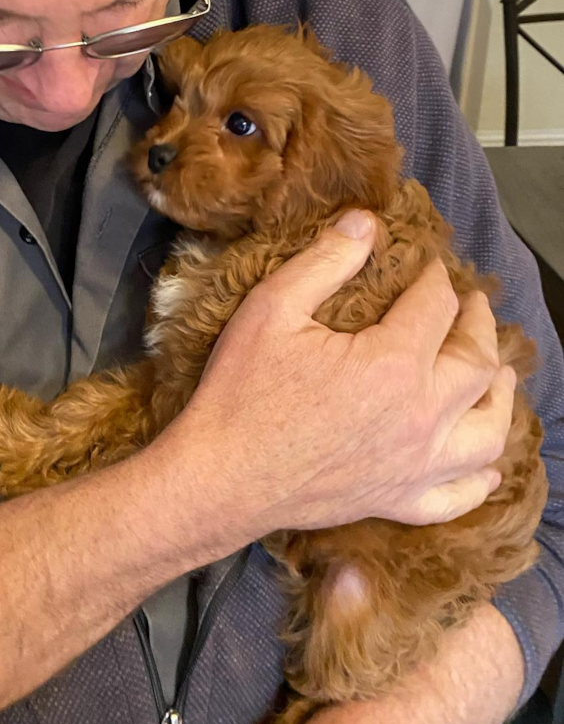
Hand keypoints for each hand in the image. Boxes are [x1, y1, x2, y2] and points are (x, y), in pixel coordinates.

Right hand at [156, 209, 514, 557]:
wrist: (221, 476)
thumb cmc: (241, 390)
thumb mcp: (271, 309)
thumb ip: (324, 261)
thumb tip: (365, 221)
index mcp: (393, 363)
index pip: (435, 307)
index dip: (435, 279)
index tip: (428, 267)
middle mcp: (422, 417)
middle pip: (477, 362)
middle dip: (478, 325)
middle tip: (471, 305)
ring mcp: (415, 466)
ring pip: (487, 431)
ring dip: (501, 396)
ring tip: (498, 374)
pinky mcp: (398, 502)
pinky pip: (459, 495)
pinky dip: (479, 479)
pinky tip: (484, 468)